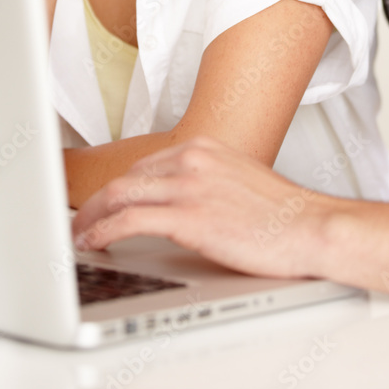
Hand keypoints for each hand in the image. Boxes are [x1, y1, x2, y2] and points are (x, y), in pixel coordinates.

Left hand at [71, 136, 336, 278]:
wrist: (309, 227)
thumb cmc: (281, 213)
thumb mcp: (238, 180)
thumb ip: (205, 182)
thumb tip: (179, 202)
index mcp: (204, 147)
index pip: (145, 164)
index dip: (118, 186)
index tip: (104, 201)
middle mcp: (193, 159)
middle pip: (127, 175)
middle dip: (97, 200)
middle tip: (81, 218)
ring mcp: (190, 185)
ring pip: (120, 193)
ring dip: (91, 215)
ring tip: (79, 232)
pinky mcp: (189, 216)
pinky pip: (131, 220)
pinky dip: (104, 230)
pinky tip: (95, 241)